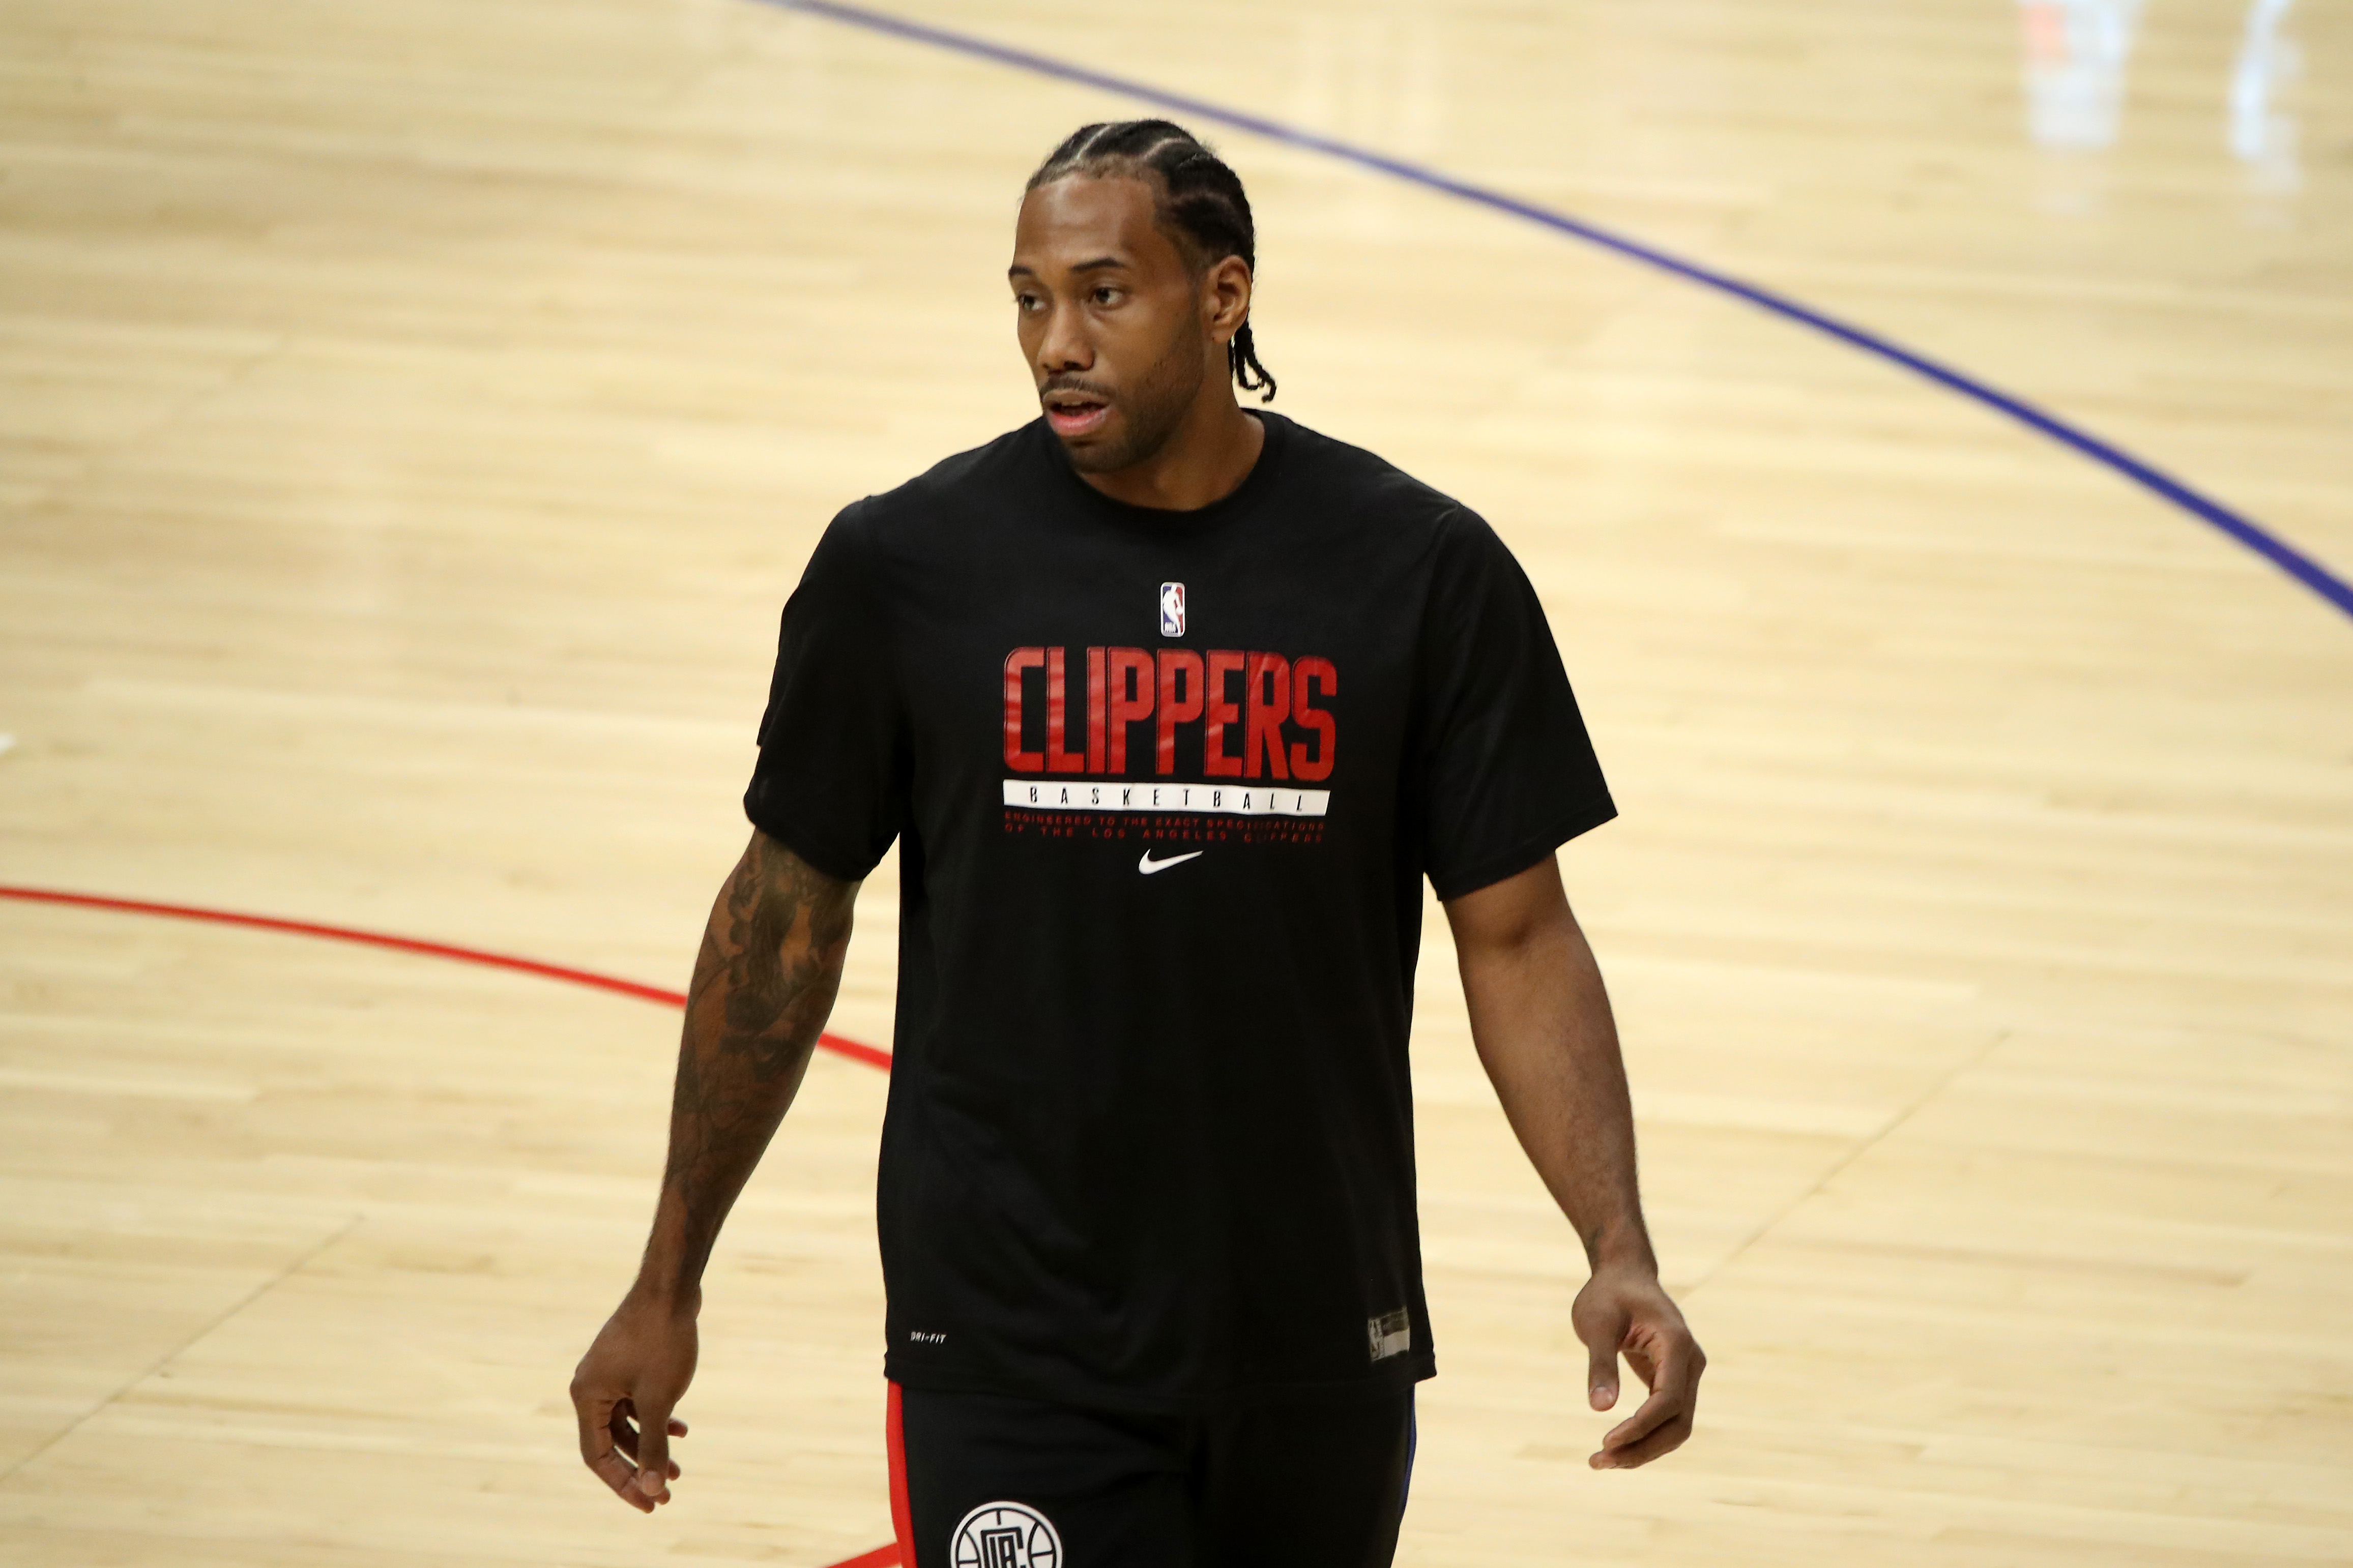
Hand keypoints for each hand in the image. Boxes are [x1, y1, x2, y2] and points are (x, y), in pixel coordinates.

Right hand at [571, 1290, 698, 1510]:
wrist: (672, 1287)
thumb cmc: (662, 1340)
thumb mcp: (660, 1400)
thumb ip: (653, 1445)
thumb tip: (650, 1487)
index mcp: (587, 1396)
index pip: (597, 1455)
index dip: (622, 1484)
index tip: (649, 1505)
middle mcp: (591, 1386)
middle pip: (611, 1441)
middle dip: (639, 1467)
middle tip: (666, 1493)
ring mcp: (609, 1372)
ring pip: (626, 1422)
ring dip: (650, 1444)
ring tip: (677, 1467)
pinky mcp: (627, 1361)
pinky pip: (635, 1401)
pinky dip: (655, 1417)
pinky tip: (680, 1427)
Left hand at [1572, 1262, 1703, 1469]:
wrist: (1624, 1274)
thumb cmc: (1608, 1294)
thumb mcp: (1597, 1323)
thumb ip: (1600, 1363)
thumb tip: (1599, 1408)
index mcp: (1676, 1344)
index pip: (1667, 1400)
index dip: (1640, 1426)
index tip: (1606, 1442)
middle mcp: (1690, 1362)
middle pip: (1678, 1422)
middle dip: (1642, 1447)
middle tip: (1597, 1461)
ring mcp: (1686, 1373)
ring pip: (1676, 1426)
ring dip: (1643, 1448)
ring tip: (1601, 1461)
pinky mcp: (1674, 1380)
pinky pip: (1667, 1417)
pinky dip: (1644, 1436)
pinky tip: (1616, 1447)